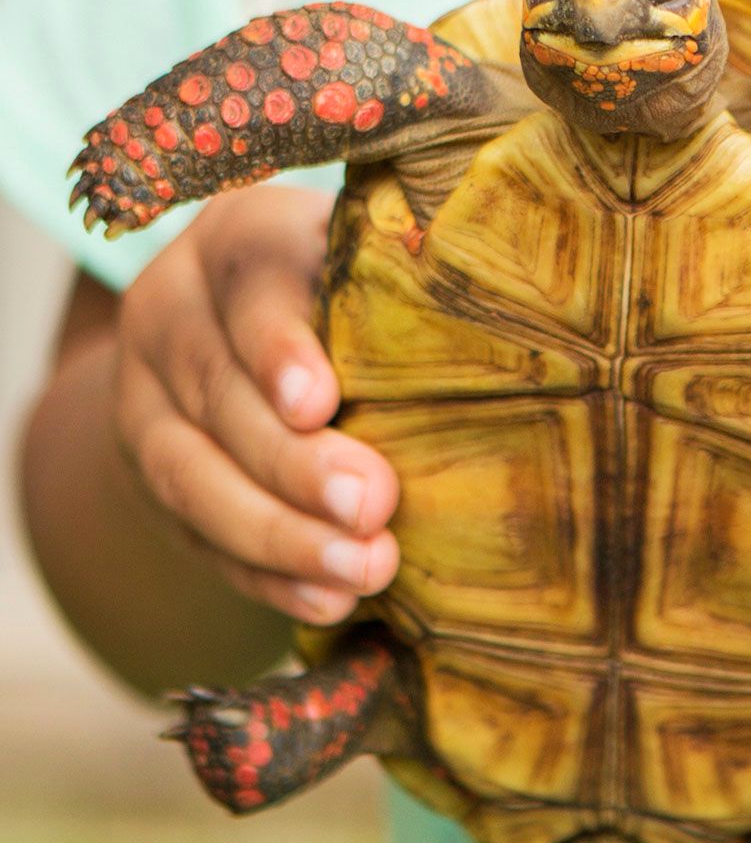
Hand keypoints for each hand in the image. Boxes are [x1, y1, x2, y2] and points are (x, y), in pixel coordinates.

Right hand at [113, 187, 399, 625]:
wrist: (247, 340)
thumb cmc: (357, 301)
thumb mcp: (372, 272)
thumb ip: (406, 298)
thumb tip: (509, 349)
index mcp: (239, 241)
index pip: (250, 282)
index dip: (278, 347)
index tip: (320, 404)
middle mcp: (174, 314)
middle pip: (216, 391)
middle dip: (293, 463)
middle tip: (371, 506)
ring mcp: (149, 402)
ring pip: (189, 475)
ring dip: (279, 535)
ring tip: (360, 570)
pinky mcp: (153, 480)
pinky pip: (196, 538)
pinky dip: (264, 576)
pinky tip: (325, 601)